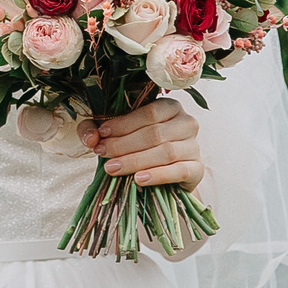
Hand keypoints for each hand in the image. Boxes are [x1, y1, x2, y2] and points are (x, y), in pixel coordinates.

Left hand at [80, 94, 203, 189]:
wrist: (162, 177)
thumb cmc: (137, 148)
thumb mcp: (114, 134)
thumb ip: (96, 129)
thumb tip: (90, 137)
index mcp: (170, 107)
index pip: (149, 112)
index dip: (124, 123)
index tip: (102, 133)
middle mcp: (186, 123)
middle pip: (155, 133)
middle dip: (124, 144)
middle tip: (102, 153)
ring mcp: (194, 146)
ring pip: (165, 152)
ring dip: (136, 161)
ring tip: (113, 168)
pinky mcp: (197, 169)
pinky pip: (180, 171)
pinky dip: (158, 175)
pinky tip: (139, 180)